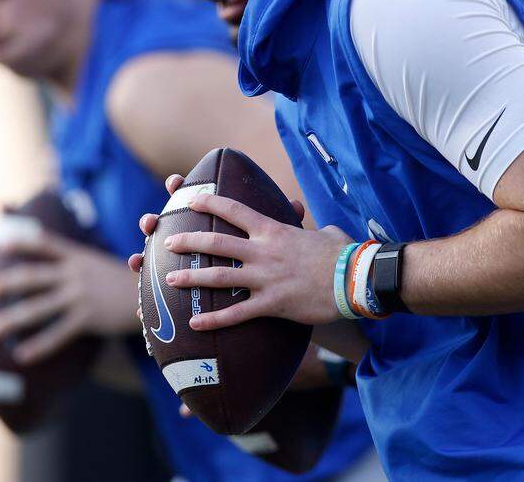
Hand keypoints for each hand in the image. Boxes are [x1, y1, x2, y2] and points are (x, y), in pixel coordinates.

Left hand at [0, 232, 138, 364]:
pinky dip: (38, 345)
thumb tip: (55, 264)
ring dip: (13, 317)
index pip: (46, 245)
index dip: (23, 243)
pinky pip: (57, 333)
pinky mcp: (87, 317)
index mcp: (77, 257)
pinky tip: (21, 355)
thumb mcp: (99, 263)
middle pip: (33, 276)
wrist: (153, 295)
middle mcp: (75, 274)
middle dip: (6, 282)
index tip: (0, 244)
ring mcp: (80, 296)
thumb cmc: (124, 280)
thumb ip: (76, 262)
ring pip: (39, 307)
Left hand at [127, 174, 351, 328]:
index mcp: (273, 230)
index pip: (235, 211)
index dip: (209, 203)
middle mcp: (264, 252)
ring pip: (219, 277)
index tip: (190, 199)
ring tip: (169, 281)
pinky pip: (236, 314)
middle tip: (167, 243)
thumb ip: (303, 225)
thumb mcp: (320, 232)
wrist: (355, 279)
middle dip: (188, 241)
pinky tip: (196, 324)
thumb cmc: (341, 254)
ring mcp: (265, 278)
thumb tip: (303, 214)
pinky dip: (214, 320)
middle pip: (216, 243)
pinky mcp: (272, 304)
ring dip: (192, 279)